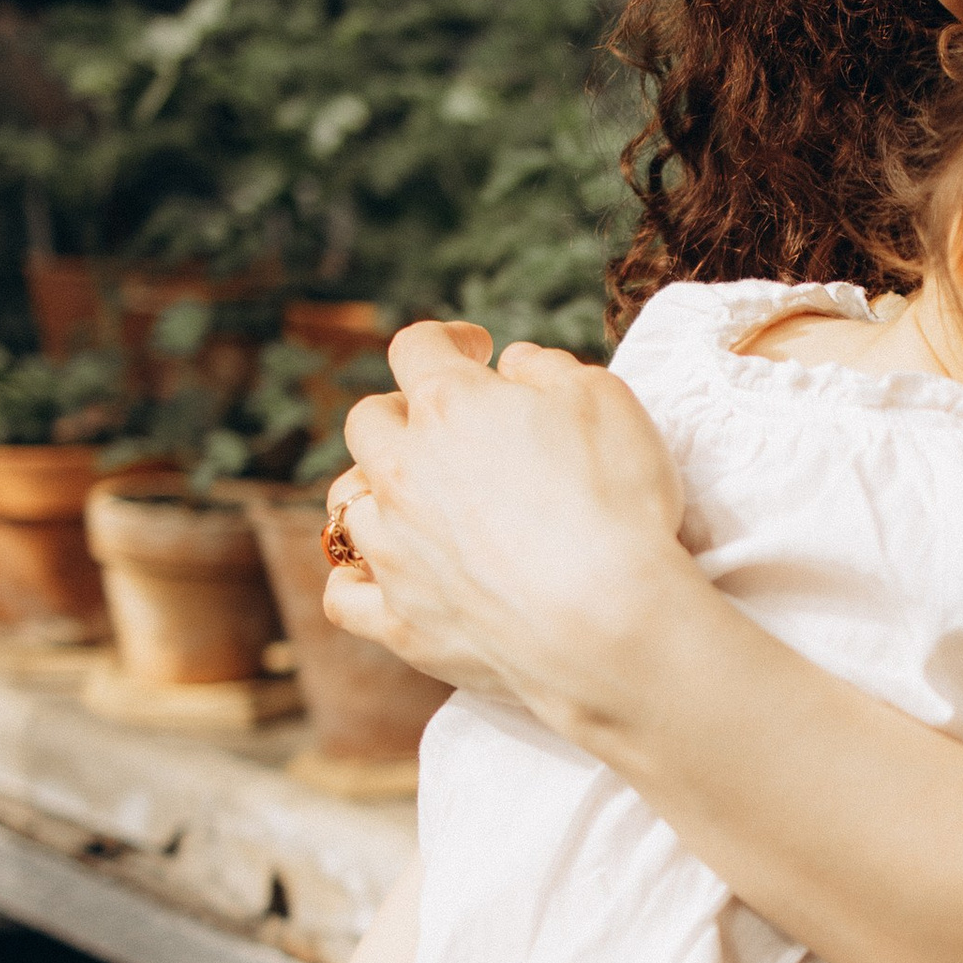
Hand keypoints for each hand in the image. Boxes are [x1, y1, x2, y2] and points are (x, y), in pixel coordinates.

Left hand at [319, 318, 685, 718]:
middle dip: (403, 413)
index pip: (418, 347)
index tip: (476, 350)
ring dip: (375, 491)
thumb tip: (512, 363)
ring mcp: (393, 550)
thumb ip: (548, 366)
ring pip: (346, 503)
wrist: (608, 623)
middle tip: (445, 429)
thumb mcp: (606, 400)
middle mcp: (403, 472)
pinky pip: (344, 595)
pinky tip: (380, 576)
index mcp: (450, 406)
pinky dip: (356, 580)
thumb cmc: (617, 503)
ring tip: (412, 502)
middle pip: (368, 421)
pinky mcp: (398, 621)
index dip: (448, 339)